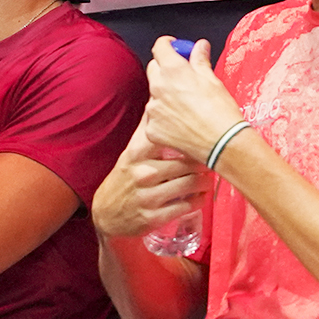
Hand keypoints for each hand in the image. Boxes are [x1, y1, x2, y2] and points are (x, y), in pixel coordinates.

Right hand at [93, 119, 208, 239]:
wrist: (105, 215)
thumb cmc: (123, 180)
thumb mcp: (129, 154)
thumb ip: (145, 131)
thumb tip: (156, 101)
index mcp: (136, 154)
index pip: (169, 139)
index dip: (190, 138)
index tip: (203, 137)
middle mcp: (142, 174)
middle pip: (186, 164)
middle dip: (203, 163)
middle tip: (213, 160)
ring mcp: (147, 197)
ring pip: (189, 185)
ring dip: (204, 182)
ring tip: (208, 178)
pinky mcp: (153, 217)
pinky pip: (185, 206)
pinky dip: (198, 200)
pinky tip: (201, 196)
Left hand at [141, 37, 246, 163]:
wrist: (223, 143)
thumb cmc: (221, 112)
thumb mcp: (212, 80)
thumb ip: (200, 60)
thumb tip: (199, 46)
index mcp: (173, 70)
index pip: (160, 47)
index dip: (168, 44)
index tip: (174, 47)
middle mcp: (158, 87)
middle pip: (153, 69)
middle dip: (165, 69)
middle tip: (183, 77)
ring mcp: (152, 110)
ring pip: (154, 96)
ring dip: (165, 96)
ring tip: (186, 107)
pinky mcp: (151, 129)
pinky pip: (154, 118)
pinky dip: (164, 119)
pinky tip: (181, 123)